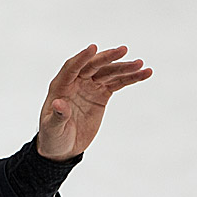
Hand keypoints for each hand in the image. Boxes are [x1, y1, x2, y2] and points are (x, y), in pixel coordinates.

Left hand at [37, 44, 151, 160]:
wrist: (63, 148)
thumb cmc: (52, 137)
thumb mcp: (52, 129)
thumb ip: (57, 116)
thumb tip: (59, 104)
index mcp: (60, 87)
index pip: (71, 68)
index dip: (82, 58)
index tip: (93, 48)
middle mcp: (76, 82)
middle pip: (93, 66)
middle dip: (108, 58)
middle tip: (123, 50)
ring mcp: (90, 87)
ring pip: (108, 73)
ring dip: (124, 68)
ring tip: (140, 64)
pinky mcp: (101, 95)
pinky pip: (117, 83)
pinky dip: (130, 78)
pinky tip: (144, 73)